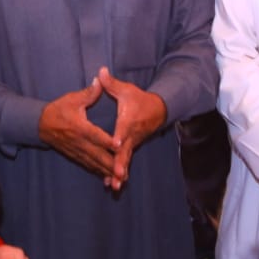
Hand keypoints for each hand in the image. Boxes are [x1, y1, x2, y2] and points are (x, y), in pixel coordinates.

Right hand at [38, 79, 114, 178]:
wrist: (40, 124)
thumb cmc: (58, 110)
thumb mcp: (72, 99)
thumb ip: (88, 93)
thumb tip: (100, 80)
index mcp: (79, 127)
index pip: (95, 135)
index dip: (107, 140)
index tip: (119, 145)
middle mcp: (78, 141)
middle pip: (97, 154)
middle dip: (110, 164)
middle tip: (122, 172)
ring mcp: (76, 150)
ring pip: (93, 163)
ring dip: (106, 171)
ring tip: (119, 178)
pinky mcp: (75, 155)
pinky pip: (88, 165)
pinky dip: (98, 172)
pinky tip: (107, 176)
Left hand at [96, 67, 167, 191]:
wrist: (158, 110)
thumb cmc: (139, 99)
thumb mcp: (126, 89)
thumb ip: (111, 83)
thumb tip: (100, 71)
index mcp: (128, 120)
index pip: (124, 129)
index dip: (120, 136)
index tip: (116, 144)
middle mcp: (131, 135)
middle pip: (125, 151)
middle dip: (121, 163)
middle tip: (116, 175)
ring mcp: (132, 144)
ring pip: (125, 160)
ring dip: (120, 174)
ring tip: (114, 186)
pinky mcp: (131, 149)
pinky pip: (125, 163)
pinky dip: (120, 174)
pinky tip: (113, 185)